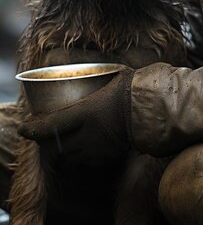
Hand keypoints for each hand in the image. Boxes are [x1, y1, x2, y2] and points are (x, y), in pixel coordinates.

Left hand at [18, 66, 133, 165]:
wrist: (157, 112)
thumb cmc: (136, 89)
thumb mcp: (115, 75)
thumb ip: (102, 75)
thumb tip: (100, 65)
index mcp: (86, 113)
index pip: (51, 125)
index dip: (33, 129)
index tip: (23, 129)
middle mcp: (89, 134)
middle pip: (58, 145)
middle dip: (49, 142)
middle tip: (46, 134)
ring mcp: (100, 147)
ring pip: (73, 154)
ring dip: (66, 148)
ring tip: (66, 139)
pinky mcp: (111, 155)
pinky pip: (90, 158)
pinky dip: (83, 153)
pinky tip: (88, 145)